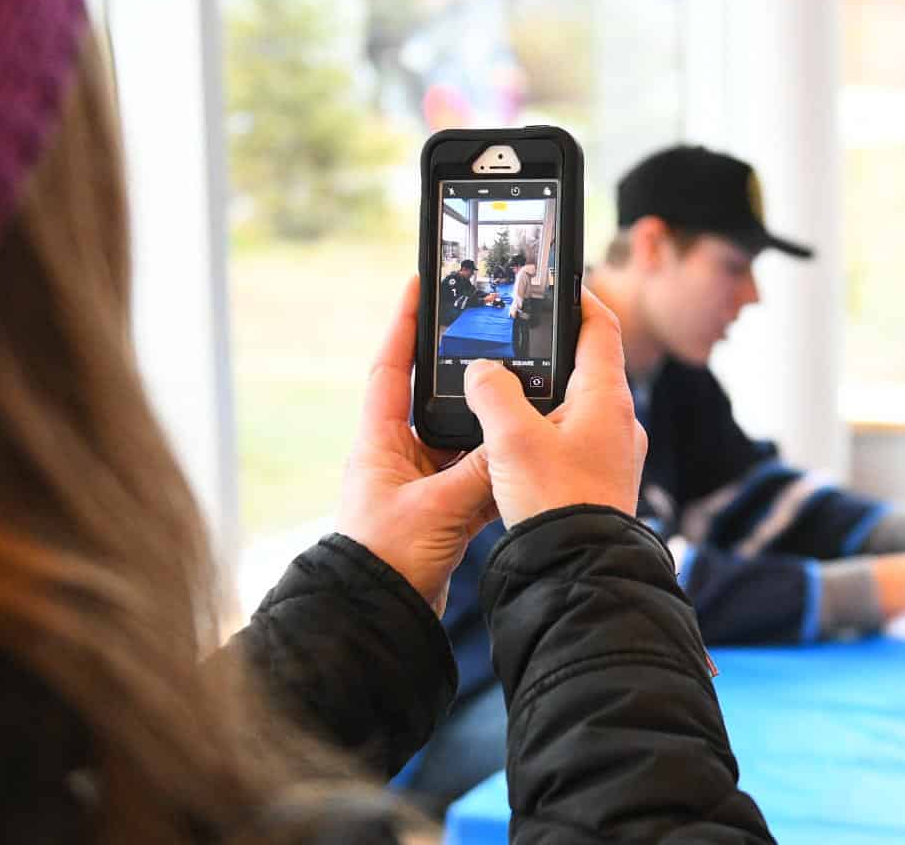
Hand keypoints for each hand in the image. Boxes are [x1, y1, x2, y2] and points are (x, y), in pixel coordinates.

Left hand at [337, 276, 499, 613]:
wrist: (378, 620)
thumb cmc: (386, 560)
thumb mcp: (441, 507)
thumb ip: (483, 470)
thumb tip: (519, 439)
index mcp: (381, 443)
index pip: (390, 368)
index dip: (403, 325)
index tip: (419, 285)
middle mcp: (398, 457)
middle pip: (435, 400)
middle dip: (466, 376)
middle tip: (496, 341)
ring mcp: (420, 485)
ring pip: (463, 441)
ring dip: (491, 430)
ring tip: (526, 402)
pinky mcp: (440, 513)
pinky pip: (476, 478)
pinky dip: (499, 471)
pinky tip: (525, 462)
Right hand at [462, 287, 646, 526]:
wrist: (579, 571)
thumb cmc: (556, 502)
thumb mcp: (512, 439)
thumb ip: (492, 393)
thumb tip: (483, 371)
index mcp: (607, 398)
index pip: (600, 328)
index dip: (578, 300)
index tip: (558, 284)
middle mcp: (617, 422)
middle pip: (586, 366)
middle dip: (550, 351)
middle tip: (515, 338)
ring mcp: (611, 453)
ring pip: (575, 406)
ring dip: (542, 394)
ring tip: (503, 388)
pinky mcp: (597, 480)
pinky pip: (570, 439)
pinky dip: (543, 429)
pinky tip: (512, 441)